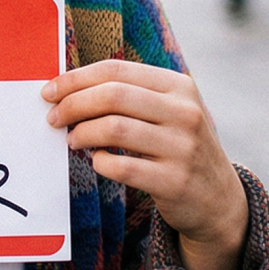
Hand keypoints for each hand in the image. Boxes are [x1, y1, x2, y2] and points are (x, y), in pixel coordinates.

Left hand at [44, 61, 246, 269]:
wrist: (218, 199)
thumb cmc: (177, 146)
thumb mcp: (167, 111)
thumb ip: (129, 94)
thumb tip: (66, 87)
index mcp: (179, 86)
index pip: (116, 70)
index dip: (76, 79)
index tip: (49, 91)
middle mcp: (185, 113)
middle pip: (112, 96)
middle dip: (73, 104)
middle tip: (54, 117)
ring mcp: (183, 148)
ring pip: (114, 129)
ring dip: (82, 133)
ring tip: (73, 140)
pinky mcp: (175, 181)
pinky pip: (122, 167)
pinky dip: (100, 162)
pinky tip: (98, 161)